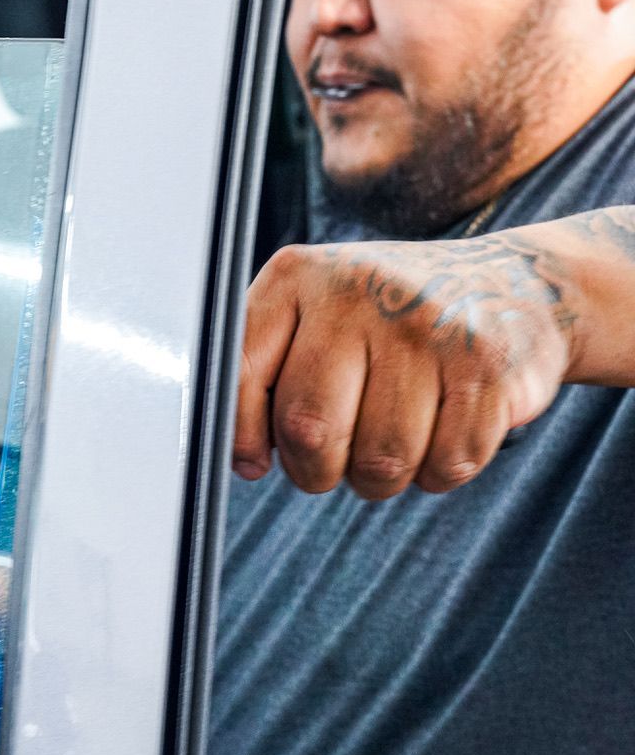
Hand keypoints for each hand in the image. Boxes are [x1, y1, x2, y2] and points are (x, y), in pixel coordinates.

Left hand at [234, 235, 573, 498]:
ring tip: (396, 439)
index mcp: (297, 277)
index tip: (257, 459)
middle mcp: (357, 290)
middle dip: (317, 470)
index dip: (243, 434)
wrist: (513, 286)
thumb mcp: (315, 315)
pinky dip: (442, 469)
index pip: (241, 372)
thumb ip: (264, 368)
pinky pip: (448, 464)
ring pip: (382, 461)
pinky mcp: (487, 363)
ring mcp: (426, 324)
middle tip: (336, 459)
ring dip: (384, 477)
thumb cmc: (390, 320)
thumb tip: (240, 457)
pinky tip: (445, 429)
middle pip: (311, 431)